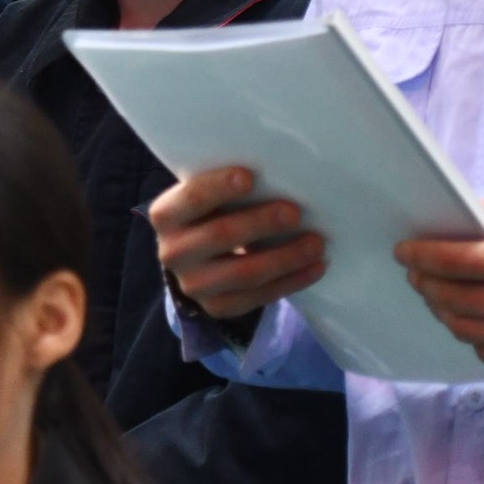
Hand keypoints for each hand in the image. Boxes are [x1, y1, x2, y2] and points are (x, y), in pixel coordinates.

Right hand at [149, 165, 326, 322]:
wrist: (198, 260)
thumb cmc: (213, 214)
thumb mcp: (209, 198)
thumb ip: (230, 188)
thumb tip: (281, 176)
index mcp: (167, 215)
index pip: (192, 198)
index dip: (219, 187)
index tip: (249, 177)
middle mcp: (172, 252)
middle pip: (221, 235)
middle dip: (262, 223)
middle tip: (295, 212)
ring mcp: (193, 285)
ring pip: (245, 272)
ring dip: (286, 257)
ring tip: (316, 243)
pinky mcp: (216, 307)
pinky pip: (258, 298)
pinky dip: (291, 281)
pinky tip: (315, 267)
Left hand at [393, 201, 483, 375]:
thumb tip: (460, 212)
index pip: (448, 259)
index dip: (418, 254)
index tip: (404, 250)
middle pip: (444, 296)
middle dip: (424, 281)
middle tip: (418, 272)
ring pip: (458, 326)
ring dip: (443, 308)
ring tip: (442, 293)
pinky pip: (482, 349)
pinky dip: (472, 332)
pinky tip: (476, 315)